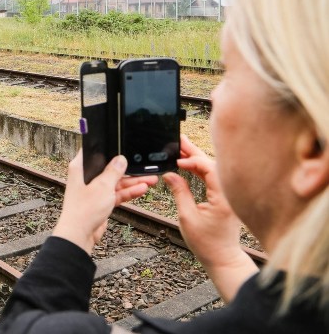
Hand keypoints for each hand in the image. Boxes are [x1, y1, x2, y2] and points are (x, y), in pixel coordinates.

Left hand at [53, 151, 157, 253]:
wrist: (80, 234)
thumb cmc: (83, 210)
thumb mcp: (103, 186)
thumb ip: (113, 171)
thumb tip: (120, 160)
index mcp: (80, 168)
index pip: (95, 152)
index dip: (109, 150)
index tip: (123, 149)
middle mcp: (86, 177)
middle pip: (109, 169)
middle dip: (127, 169)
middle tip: (143, 168)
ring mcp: (94, 190)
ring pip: (115, 182)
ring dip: (132, 182)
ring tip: (150, 180)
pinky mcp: (100, 201)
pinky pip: (116, 194)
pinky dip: (128, 192)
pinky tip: (141, 189)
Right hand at [163, 135, 256, 300]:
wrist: (222, 258)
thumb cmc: (206, 243)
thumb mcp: (187, 217)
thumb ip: (180, 192)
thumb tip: (170, 174)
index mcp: (223, 198)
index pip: (210, 169)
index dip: (192, 161)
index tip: (177, 162)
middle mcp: (229, 194)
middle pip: (212, 165)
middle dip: (194, 152)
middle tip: (178, 140)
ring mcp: (229, 195)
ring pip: (213, 170)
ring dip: (196, 159)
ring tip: (180, 148)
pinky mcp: (225, 198)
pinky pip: (213, 178)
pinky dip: (200, 170)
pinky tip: (188, 165)